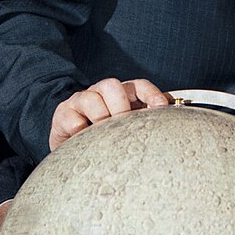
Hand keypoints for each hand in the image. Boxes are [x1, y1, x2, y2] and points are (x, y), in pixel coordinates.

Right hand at [48, 77, 168, 150]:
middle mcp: (102, 93)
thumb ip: (145, 126)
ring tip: (102, 135)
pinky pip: (72, 118)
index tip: (161, 108)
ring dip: (100, 118)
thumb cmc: (105, 138)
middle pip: (113, 86)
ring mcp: (82, 101)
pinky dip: (79, 129)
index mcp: (123, 95)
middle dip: (120, 106)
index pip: (139, 86)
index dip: (151, 94)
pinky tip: (83, 138)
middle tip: (123, 125)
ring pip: (91, 98)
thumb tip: (171, 128)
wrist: (72, 148)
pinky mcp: (64, 114)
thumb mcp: (128, 130)